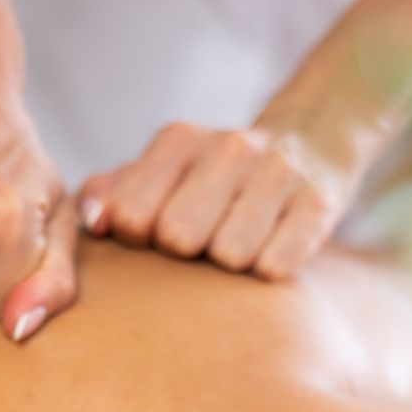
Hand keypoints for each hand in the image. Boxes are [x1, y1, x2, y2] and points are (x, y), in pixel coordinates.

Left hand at [77, 123, 352, 278]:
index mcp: (180, 140)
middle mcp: (230, 149)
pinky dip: (268, 270)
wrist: (312, 141)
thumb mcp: (161, 171)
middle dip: (184, 254)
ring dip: (229, 266)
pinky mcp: (319, 204)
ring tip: (237, 248)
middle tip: (202, 245)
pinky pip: (276, 265)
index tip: (154, 236)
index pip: (129, 214)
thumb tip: (93, 222)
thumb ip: (111, 193)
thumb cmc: (213, 176)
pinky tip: (270, 252)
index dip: (137, 238)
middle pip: (178, 237)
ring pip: (230, 255)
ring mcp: (278, 173)